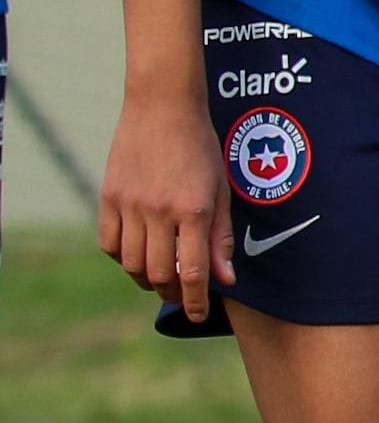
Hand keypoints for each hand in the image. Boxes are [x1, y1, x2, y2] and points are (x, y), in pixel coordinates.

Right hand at [97, 88, 228, 321]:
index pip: (194, 272)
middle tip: (181, 295)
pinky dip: (122, 257)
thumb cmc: (201, 149)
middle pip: (159, 274)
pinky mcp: (108, 197)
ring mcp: (129, 205)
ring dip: (147, 278)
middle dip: (172, 293)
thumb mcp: (222, 190)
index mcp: (194, 210)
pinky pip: (109, 243)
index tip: (199, 314)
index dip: (197, 300)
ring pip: (132, 263)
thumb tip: (225, 279)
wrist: (163, 108)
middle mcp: (159, 211)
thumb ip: (221, 237)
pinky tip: (138, 254)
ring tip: (161, 277)